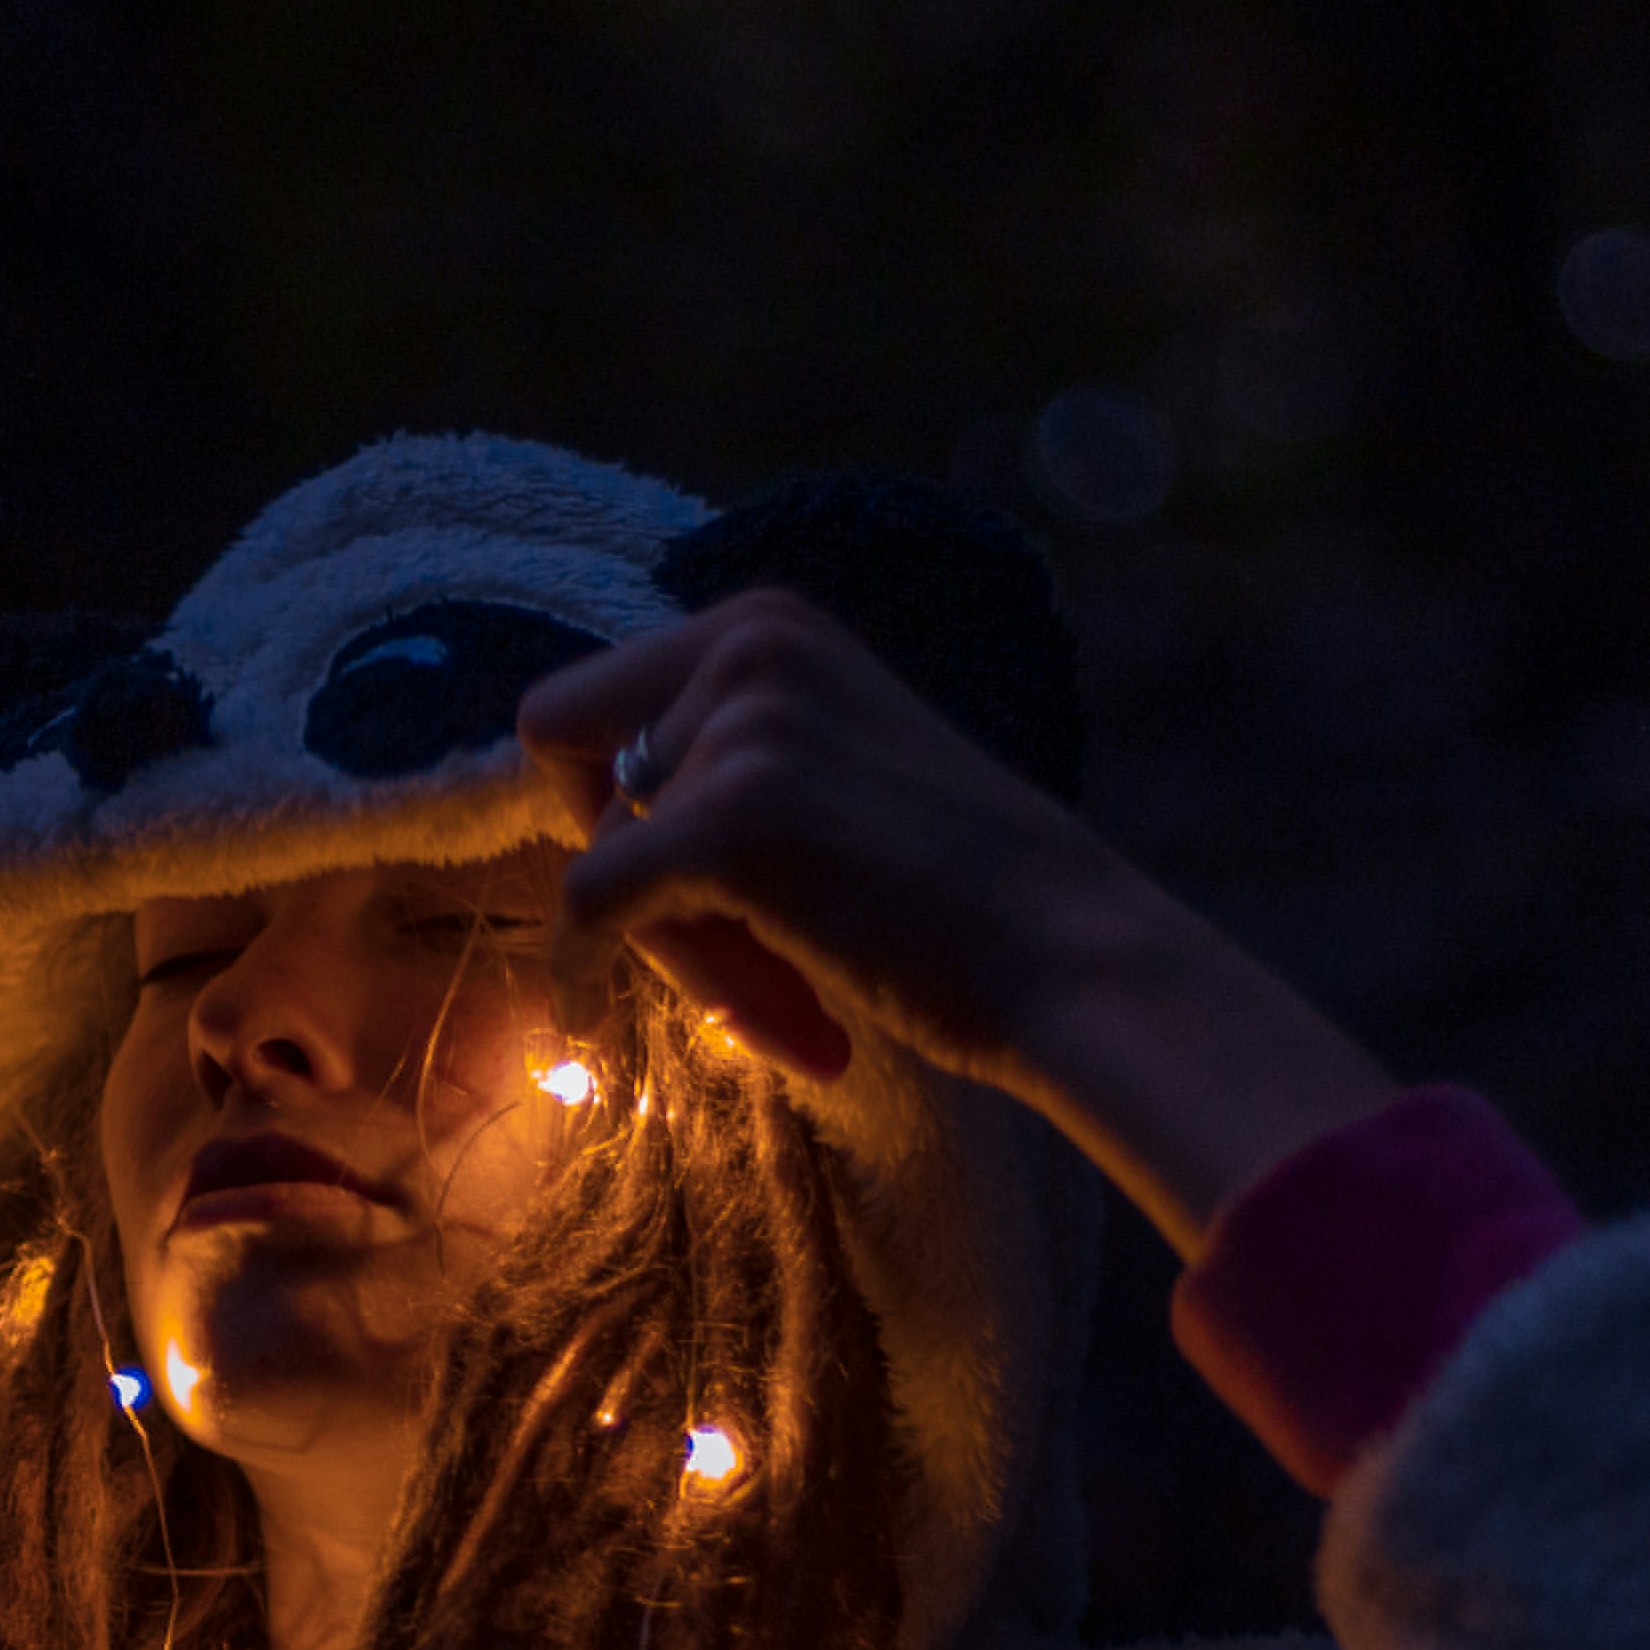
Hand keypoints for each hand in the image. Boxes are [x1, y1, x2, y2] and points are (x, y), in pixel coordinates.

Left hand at [518, 592, 1397, 1254]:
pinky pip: (592, 913)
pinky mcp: (724, 824)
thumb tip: (581, 825)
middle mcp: (745, 645)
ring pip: (600, 861)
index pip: (589, 709)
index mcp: (767, 622)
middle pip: (577, 778)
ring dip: (683, 949)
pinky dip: (618, 979)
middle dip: (636, 874)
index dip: (614, 810)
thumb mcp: (833, 764)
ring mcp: (735, 727)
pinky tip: (755, 1028)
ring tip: (804, 1003)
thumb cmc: (961, 896)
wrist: (1072, 959)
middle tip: (745, 960)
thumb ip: (726, 757)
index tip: (692, 890)